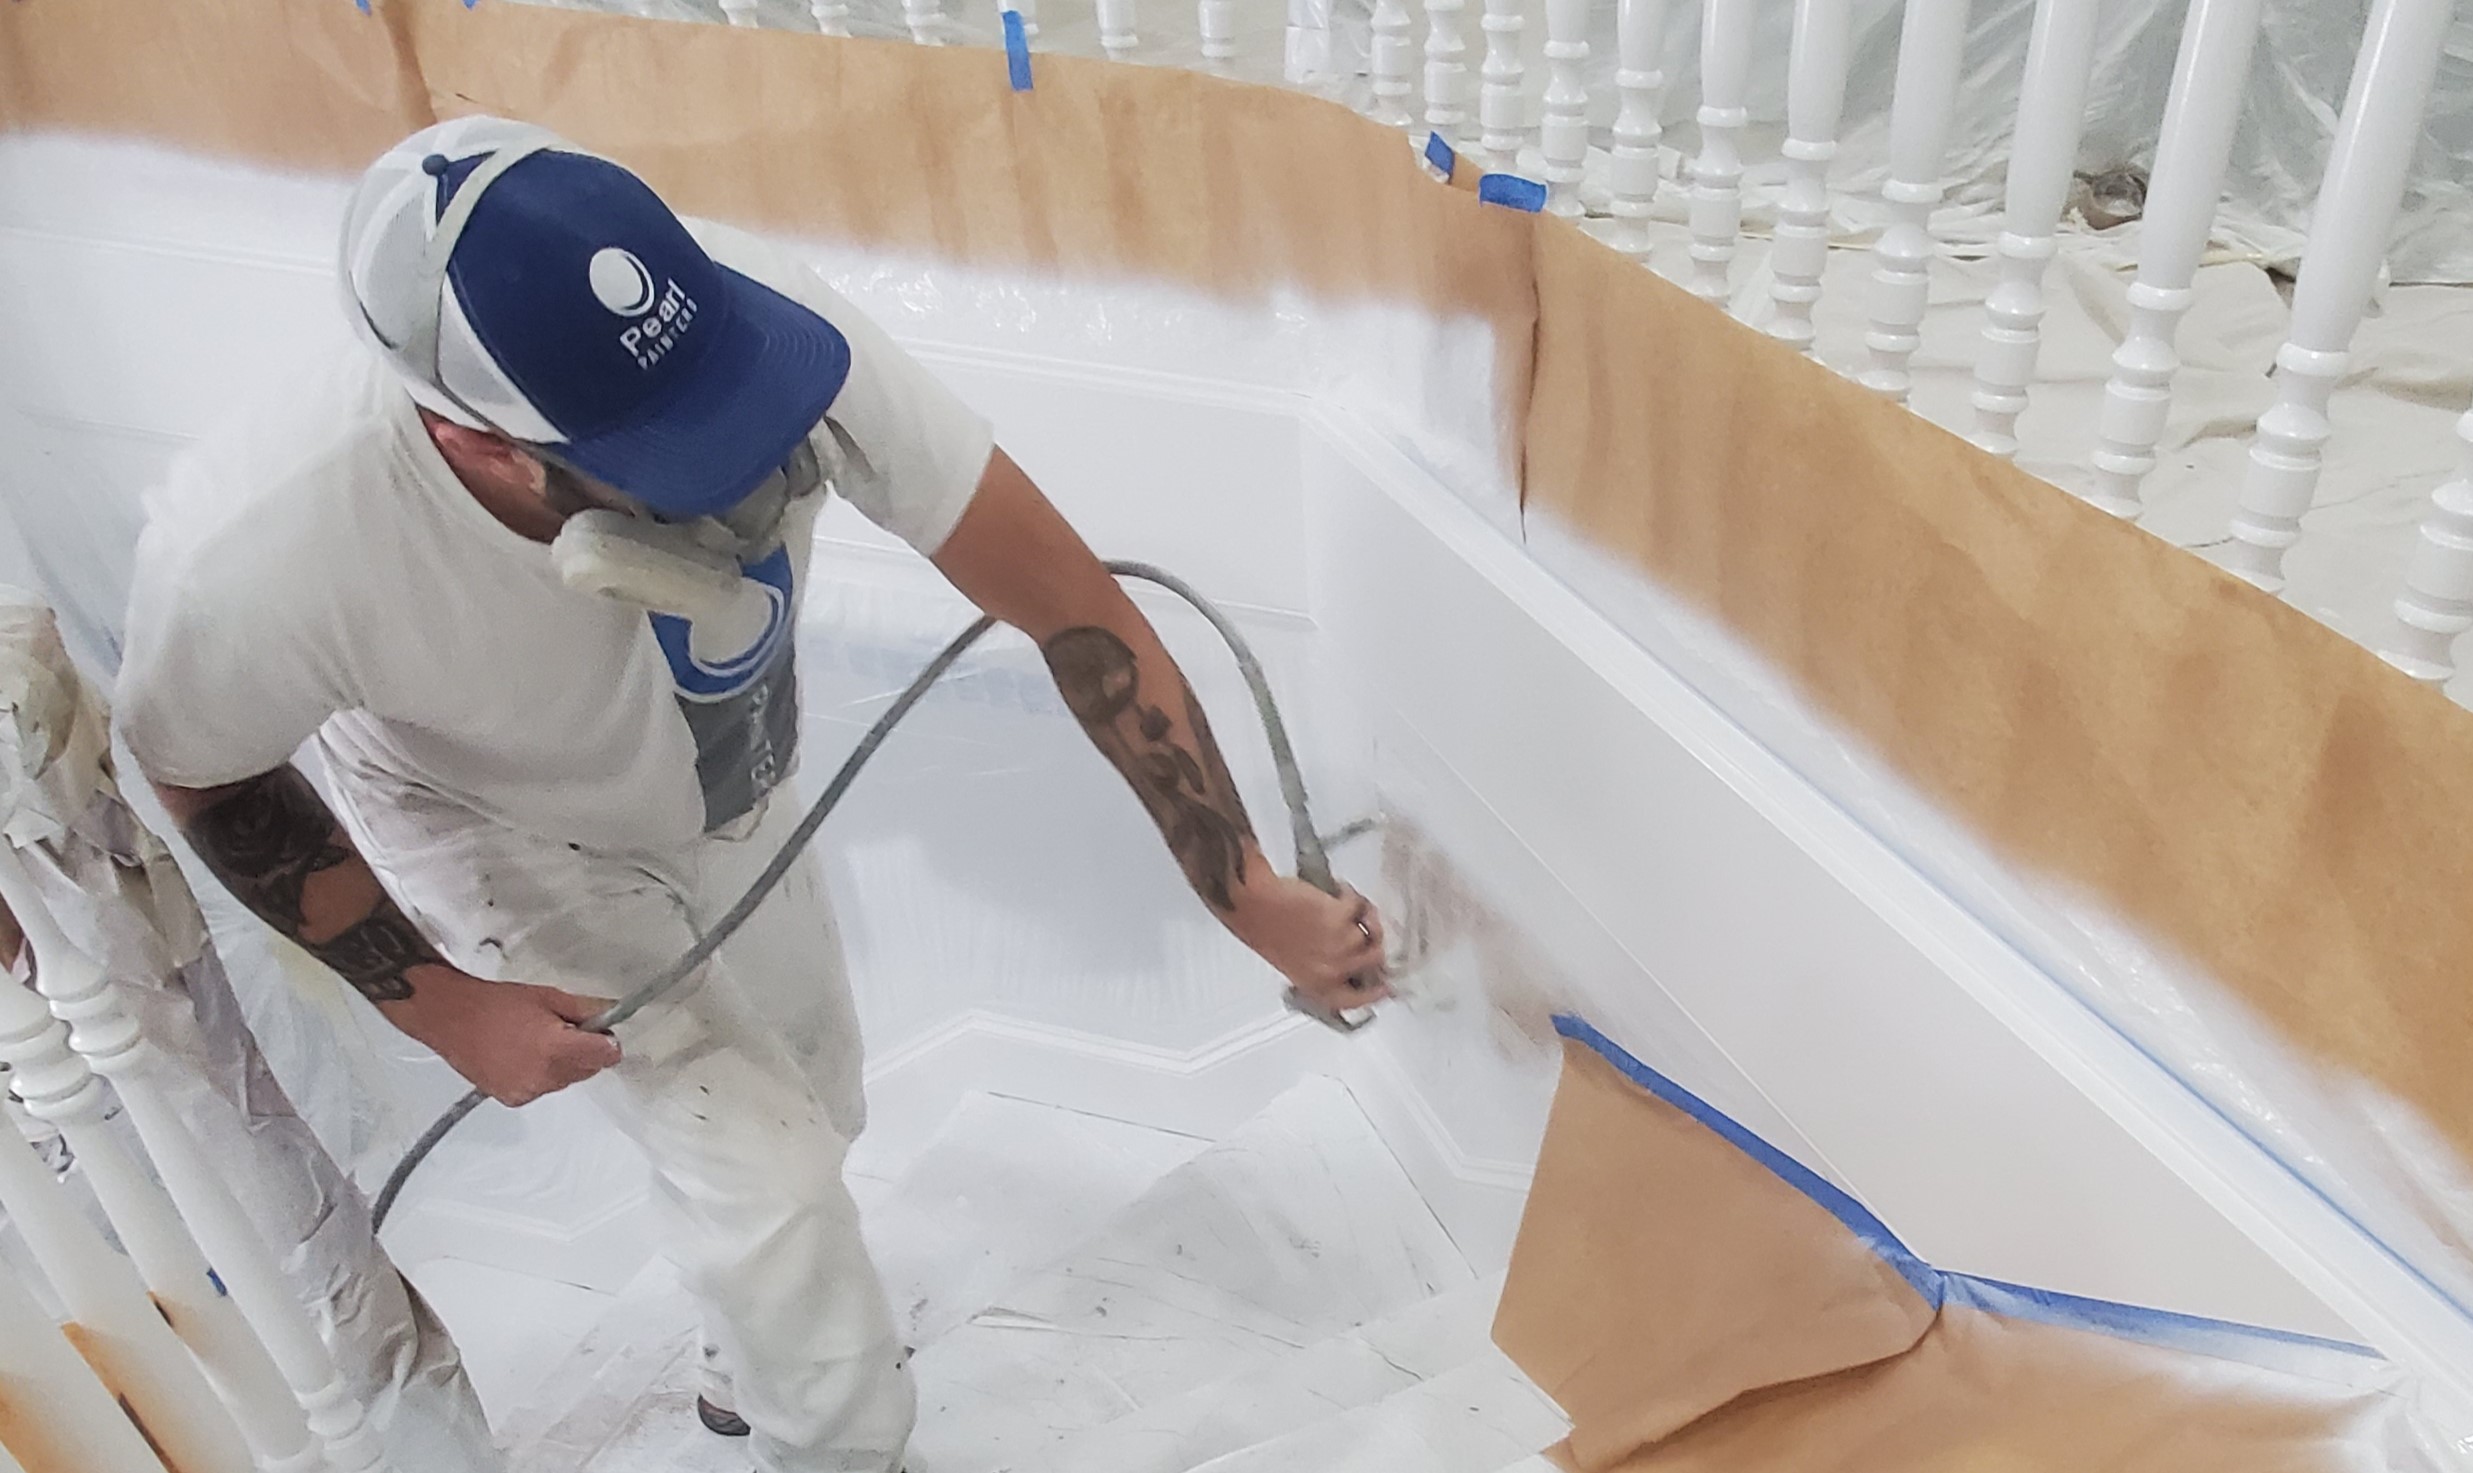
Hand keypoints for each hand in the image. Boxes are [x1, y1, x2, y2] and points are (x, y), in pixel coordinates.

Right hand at [380, 966, 623, 1105]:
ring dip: (563, 1063)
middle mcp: (543, 1076)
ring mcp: (527, 1091)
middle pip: (588, 1070)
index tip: (601, 1031)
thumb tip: (613, 1013)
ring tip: (536, 1039)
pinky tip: (522, 1054)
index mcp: (556, 1049)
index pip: (606, 1057)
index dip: (607, 1042)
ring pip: (566, 1080)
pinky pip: (543, 1087)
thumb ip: (587, 1009)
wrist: (451, 1017)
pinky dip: (541, 1074)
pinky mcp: (513, 1099)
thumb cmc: (494, 1004)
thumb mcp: (549, 997)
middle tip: (563, 1028)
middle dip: (584, 1051)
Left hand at [1224, 874, 1389, 1015]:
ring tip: (1339, 904)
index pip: (1357, 1001)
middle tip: (1364, 926)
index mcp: (1318, 987)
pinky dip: (1350, 895)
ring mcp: (1340, 945)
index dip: (1375, 994)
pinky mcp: (1342, 918)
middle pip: (1375, 961)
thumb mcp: (1296, 963)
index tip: (1386, 987)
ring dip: (1360, 915)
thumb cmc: (1265, 929)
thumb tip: (1352, 959)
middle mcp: (1333, 971)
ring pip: (1370, 931)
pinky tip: (1335, 892)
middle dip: (1372, 942)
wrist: (1254, 903)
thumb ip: (1325, 968)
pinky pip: (1360, 906)